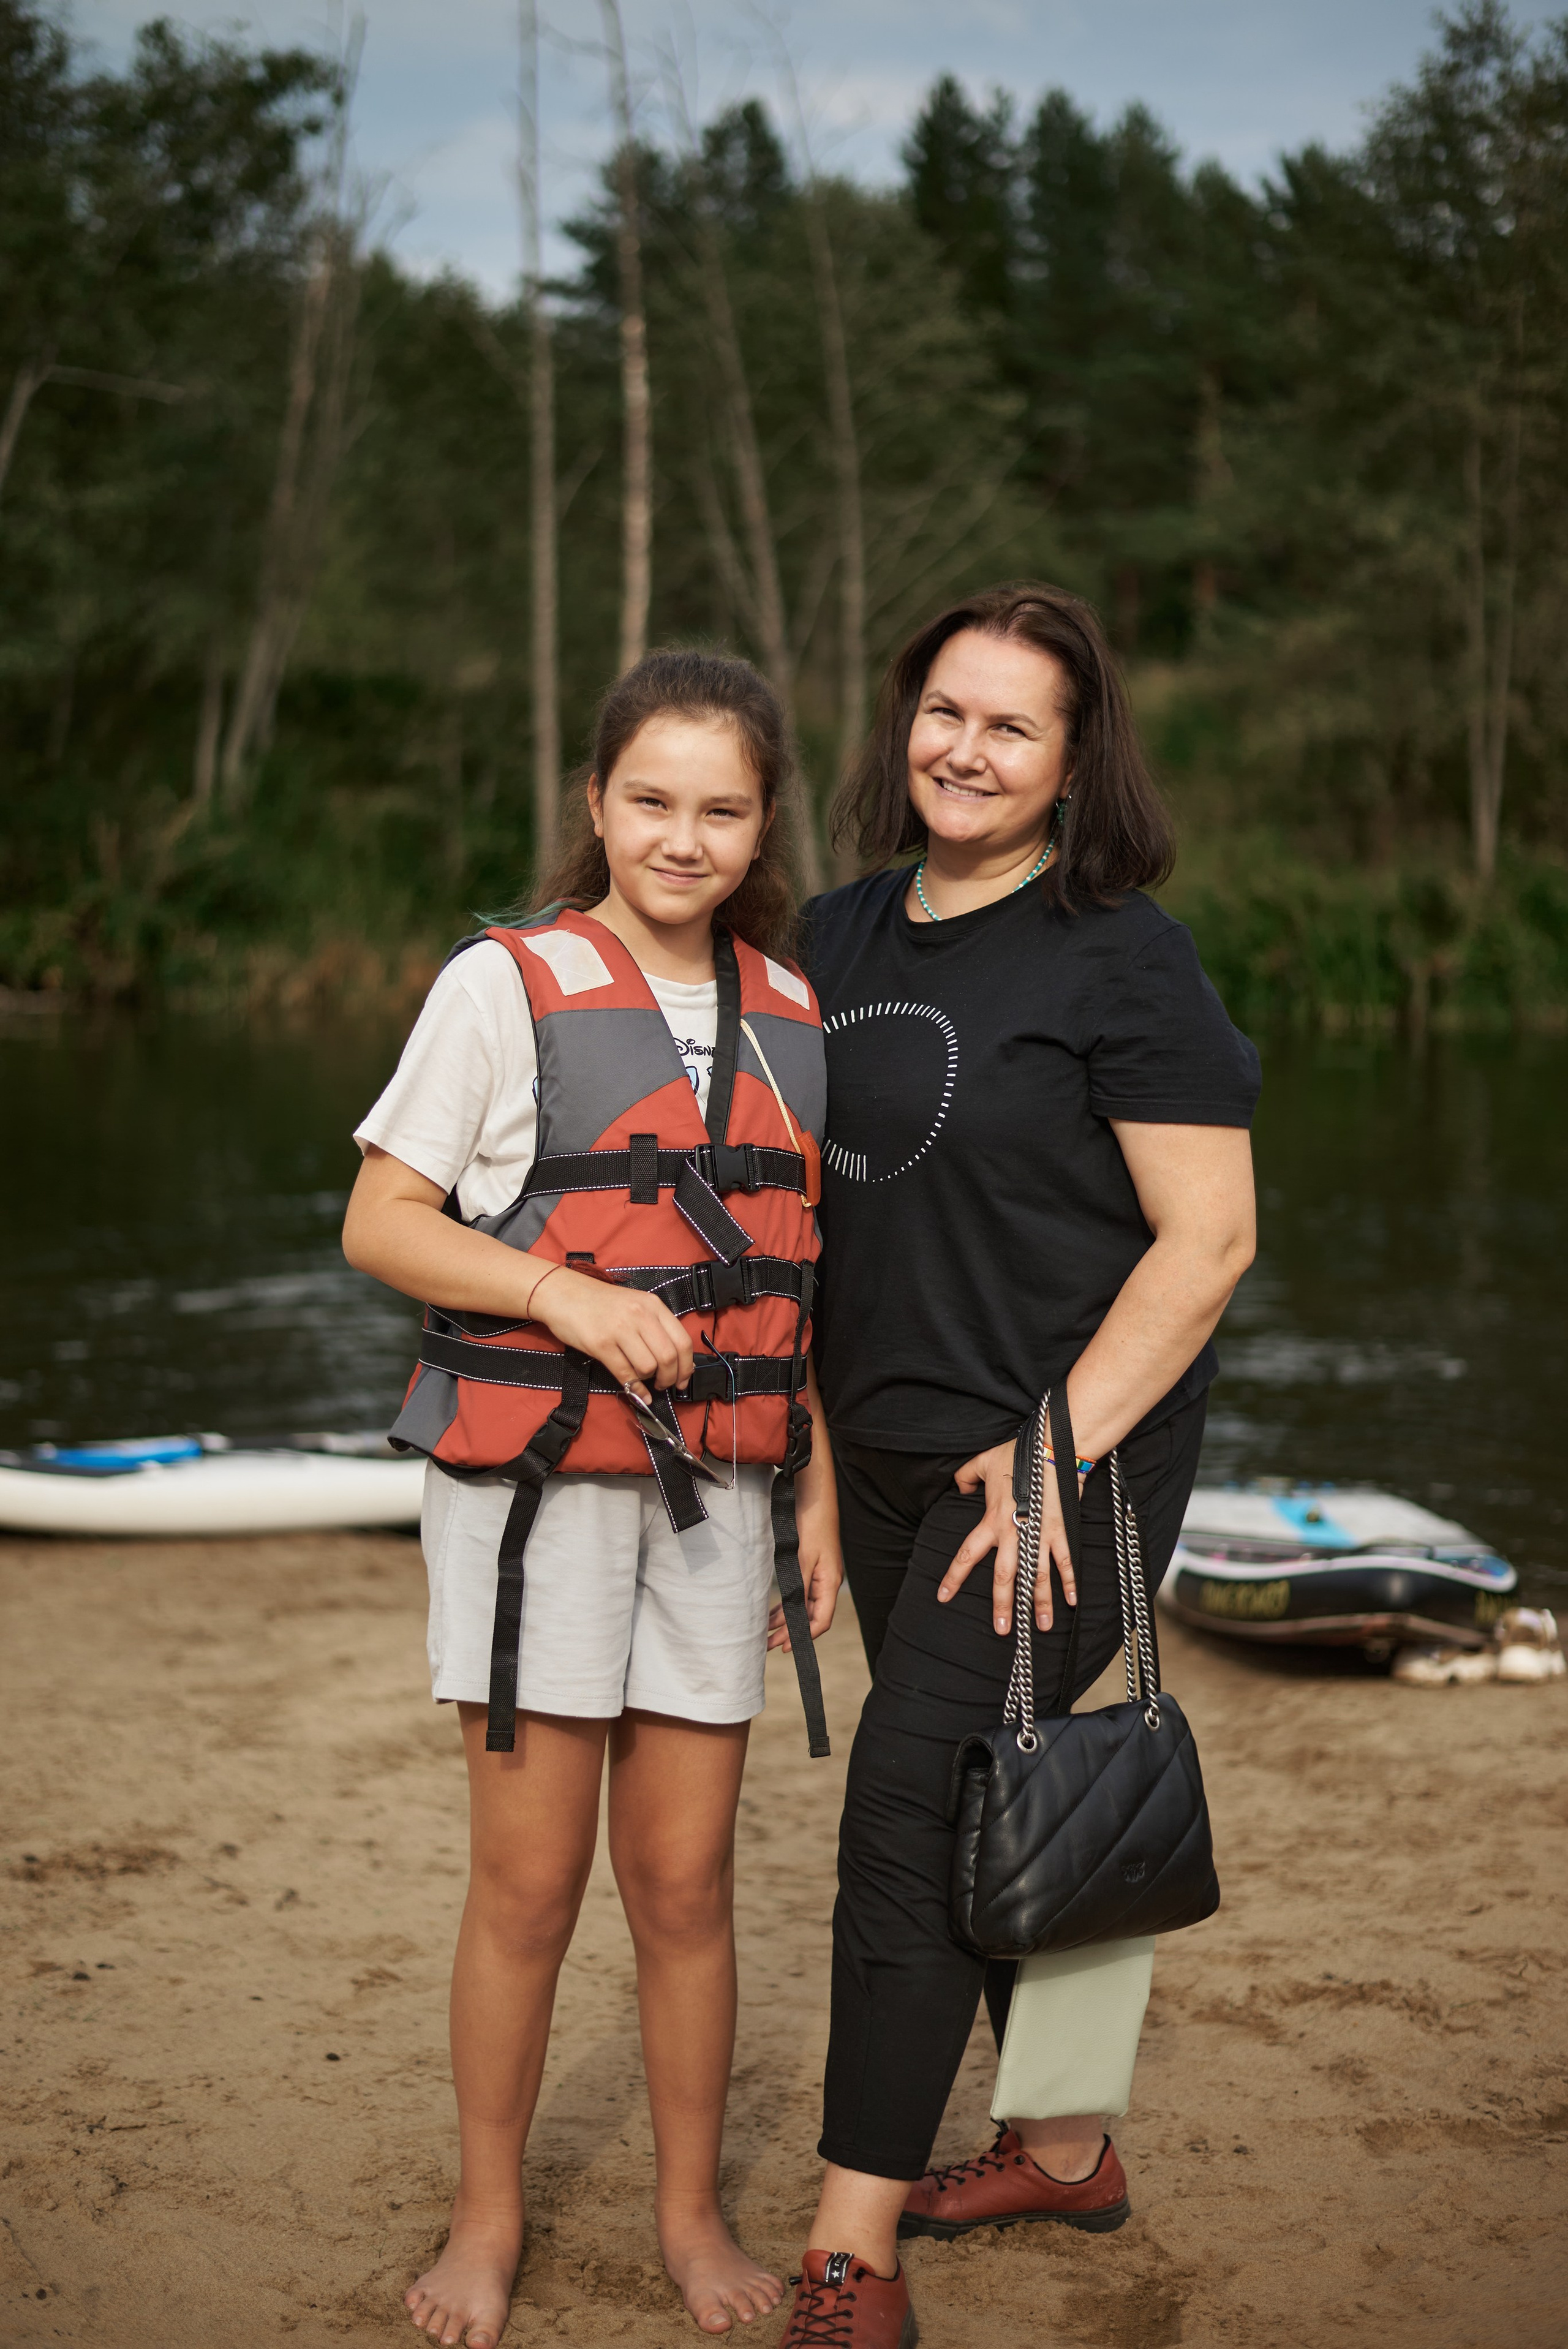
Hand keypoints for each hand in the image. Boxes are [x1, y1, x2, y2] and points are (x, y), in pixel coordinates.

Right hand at [529, 1267, 693, 1395]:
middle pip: (668, 1357)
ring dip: (648, 1379)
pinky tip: (636, 1392)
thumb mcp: (634, 1304)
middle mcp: (639, 1315)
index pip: (682, 1341)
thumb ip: (655, 1327)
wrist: (563, 1294)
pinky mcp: (601, 1344)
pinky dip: (634, 1388)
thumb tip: (674, 1361)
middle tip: (664, 1385)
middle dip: (670, 1378)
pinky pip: (625, 1373)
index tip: (683, 1380)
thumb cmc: (600, 1302)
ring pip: (648, 1366)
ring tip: (642, 1378)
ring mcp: (620, 1329)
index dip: (686, 1367)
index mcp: (653, 1305)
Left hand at [767, 1509, 842, 1651]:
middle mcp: (826, 1582)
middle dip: (789, 1632)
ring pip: (802, 1606)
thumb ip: (798, 1587)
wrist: (812, 1495)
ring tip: (765, 1633)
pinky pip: (798, 1592)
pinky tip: (773, 1612)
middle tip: (767, 1645)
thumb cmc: (810, 1523)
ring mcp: (818, 1574)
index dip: (804, 1637)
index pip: (821, 1621)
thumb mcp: (802, 1557)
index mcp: (829, 1583)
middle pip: (810, 1616)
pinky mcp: (809, 1566)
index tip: (786, 1647)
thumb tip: (793, 1617)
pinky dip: (786, 1604)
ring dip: (785, 1619)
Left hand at [939, 1439, 1078, 1635]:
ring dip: (1039, 1604)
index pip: (968, 1553)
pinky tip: (1071, 1603)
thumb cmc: (1017, 1455)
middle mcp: (1014, 1534)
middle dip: (1003, 1606)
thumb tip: (958, 1486)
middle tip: (1002, 1630)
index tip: (943, 1597)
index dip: (954, 1577)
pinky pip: (1065, 1562)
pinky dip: (1069, 1583)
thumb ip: (966, 1475)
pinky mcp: (1061, 1532)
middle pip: (1005, 1577)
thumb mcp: (983, 1462)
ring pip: (1037, 1577)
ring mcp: (1039, 1536)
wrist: (1051, 1450)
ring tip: (1041, 1627)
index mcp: (992, 1521)